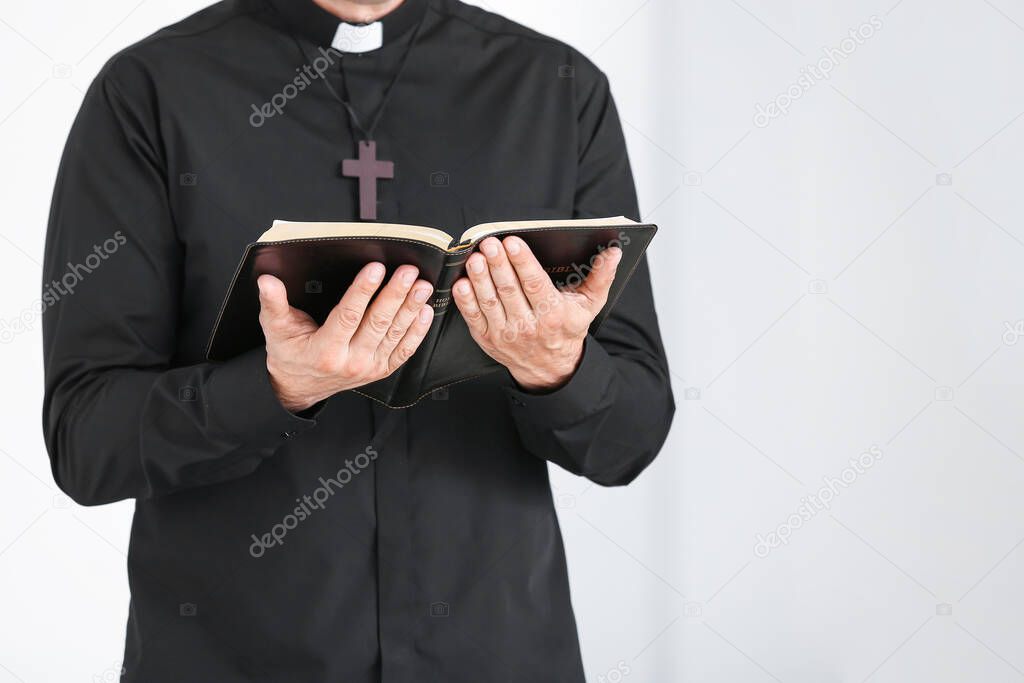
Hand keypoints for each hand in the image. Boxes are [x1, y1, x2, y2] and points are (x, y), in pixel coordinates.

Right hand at [258, 263, 433, 411]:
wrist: (300, 387)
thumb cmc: (290, 354)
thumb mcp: (276, 329)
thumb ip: (273, 303)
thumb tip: (267, 281)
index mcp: (326, 350)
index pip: (348, 316)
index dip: (363, 291)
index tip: (376, 269)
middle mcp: (351, 361)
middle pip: (378, 323)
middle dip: (395, 294)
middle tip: (408, 272)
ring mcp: (369, 368)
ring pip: (395, 334)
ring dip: (411, 308)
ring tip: (422, 286)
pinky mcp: (381, 370)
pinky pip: (405, 351)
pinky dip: (417, 331)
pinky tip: (425, 311)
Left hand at [452, 236, 620, 391]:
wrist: (551, 368)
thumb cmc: (569, 329)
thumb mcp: (590, 305)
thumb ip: (602, 276)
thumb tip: (613, 252)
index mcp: (554, 315)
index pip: (535, 285)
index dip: (522, 263)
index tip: (513, 242)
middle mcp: (529, 326)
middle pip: (510, 291)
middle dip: (498, 264)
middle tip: (489, 243)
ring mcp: (506, 335)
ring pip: (490, 302)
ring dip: (480, 279)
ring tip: (476, 258)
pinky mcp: (488, 340)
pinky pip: (474, 318)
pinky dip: (466, 301)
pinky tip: (461, 282)